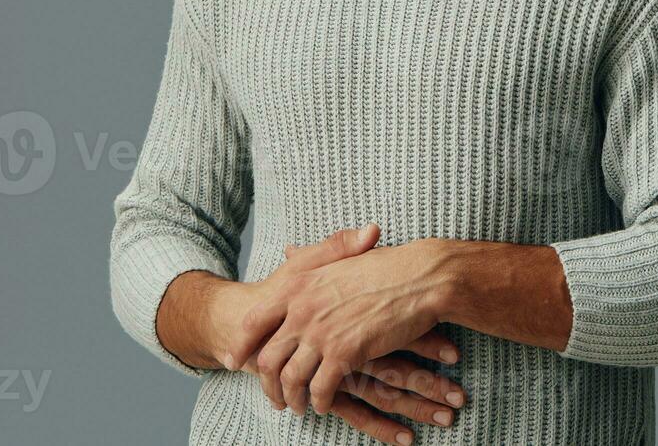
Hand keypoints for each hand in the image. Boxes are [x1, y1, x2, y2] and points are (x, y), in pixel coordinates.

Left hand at [216, 225, 465, 442]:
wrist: (421, 277)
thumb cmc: (386, 265)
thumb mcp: (340, 256)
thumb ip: (312, 257)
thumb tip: (289, 250)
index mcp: (299, 284)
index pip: (254, 321)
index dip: (242, 344)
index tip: (236, 360)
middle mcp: (302, 310)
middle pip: (269, 358)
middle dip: (268, 384)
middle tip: (276, 396)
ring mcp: (322, 333)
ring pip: (292, 379)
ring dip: (293, 398)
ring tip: (299, 406)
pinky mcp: (344, 353)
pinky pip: (321, 388)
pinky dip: (319, 401)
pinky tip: (324, 404)